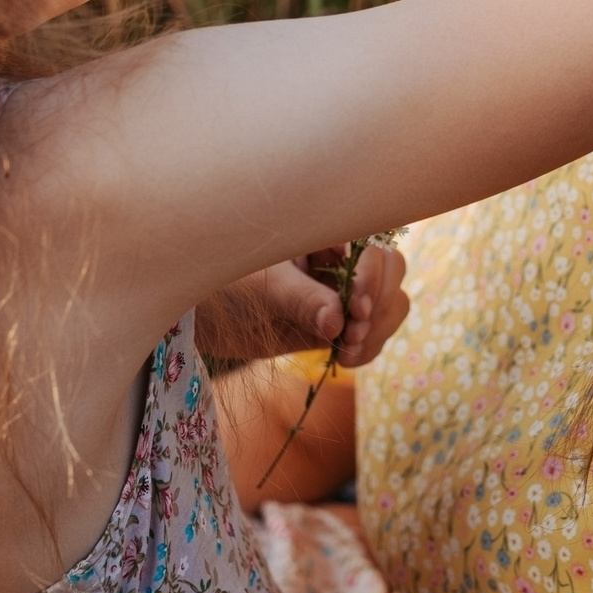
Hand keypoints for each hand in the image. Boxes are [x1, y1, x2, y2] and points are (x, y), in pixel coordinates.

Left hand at [194, 245, 409, 366]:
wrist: (201, 315)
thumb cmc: (223, 284)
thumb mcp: (261, 287)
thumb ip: (300, 300)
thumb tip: (337, 321)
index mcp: (323, 234)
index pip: (371, 243)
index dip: (372, 276)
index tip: (354, 307)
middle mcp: (337, 260)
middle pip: (392, 270)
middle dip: (380, 304)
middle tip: (352, 332)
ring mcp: (340, 292)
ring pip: (390, 302)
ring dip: (379, 328)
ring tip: (349, 349)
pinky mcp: (336, 324)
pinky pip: (372, 332)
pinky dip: (369, 346)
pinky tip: (347, 359)